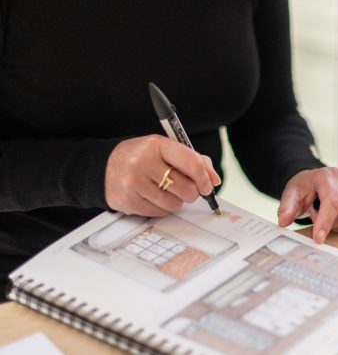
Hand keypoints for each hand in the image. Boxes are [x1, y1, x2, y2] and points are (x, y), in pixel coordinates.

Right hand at [105, 135, 220, 215]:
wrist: (106, 166)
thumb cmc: (141, 157)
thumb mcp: (165, 149)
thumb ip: (192, 159)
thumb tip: (213, 179)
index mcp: (157, 145)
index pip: (191, 163)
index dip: (204, 177)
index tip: (208, 185)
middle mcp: (143, 162)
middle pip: (186, 188)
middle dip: (192, 192)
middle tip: (187, 189)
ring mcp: (134, 182)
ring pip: (174, 204)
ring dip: (176, 201)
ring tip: (166, 191)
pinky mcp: (128, 201)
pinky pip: (159, 213)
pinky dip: (162, 208)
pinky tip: (153, 197)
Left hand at [277, 167, 337, 242]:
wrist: (314, 183)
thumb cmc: (304, 189)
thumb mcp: (291, 195)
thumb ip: (286, 207)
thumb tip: (283, 222)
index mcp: (328, 175)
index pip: (332, 200)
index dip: (326, 222)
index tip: (318, 238)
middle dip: (331, 224)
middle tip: (319, 219)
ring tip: (331, 219)